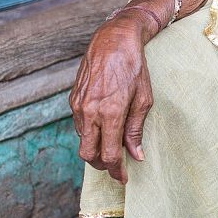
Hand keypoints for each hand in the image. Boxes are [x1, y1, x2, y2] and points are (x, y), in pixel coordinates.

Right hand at [69, 15, 153, 183]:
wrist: (114, 40)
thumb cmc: (134, 68)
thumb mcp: (143, 99)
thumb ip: (136, 129)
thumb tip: (136, 155)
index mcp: (110, 113)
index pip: (109, 155)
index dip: (116, 171)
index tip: (123, 177)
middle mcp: (90, 111)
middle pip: (88, 155)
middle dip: (102, 165)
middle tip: (116, 166)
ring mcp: (78, 105)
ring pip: (82, 140)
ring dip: (95, 147)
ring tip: (112, 144)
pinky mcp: (73, 98)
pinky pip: (79, 125)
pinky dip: (90, 132)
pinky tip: (103, 126)